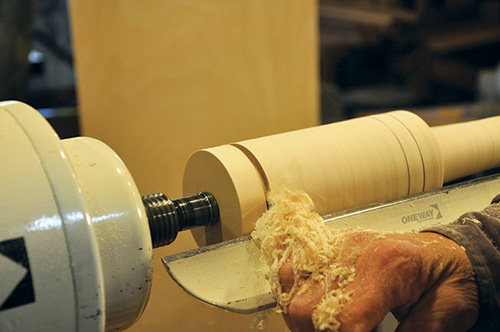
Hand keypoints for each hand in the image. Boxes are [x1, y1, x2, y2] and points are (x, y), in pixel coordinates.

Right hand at [279, 231, 478, 331]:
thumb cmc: (451, 281)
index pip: (344, 318)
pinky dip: (292, 288)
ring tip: (319, 327)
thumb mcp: (443, 316)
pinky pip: (294, 263)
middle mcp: (355, 250)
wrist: (452, 252)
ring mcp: (339, 243)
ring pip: (291, 281)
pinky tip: (309, 304)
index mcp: (389, 266)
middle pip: (307, 303)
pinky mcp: (332, 244)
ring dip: (299, 314)